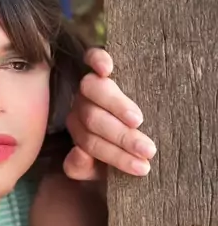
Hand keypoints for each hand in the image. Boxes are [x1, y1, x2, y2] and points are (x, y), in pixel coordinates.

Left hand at [63, 48, 156, 181]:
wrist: (125, 135)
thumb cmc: (116, 149)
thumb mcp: (97, 167)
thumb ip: (81, 167)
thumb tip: (79, 153)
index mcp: (79, 132)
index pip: (91, 144)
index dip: (117, 156)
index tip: (143, 167)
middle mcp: (79, 107)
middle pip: (93, 119)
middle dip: (121, 137)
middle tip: (147, 149)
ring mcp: (87, 86)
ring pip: (92, 90)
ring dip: (115, 106)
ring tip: (137, 120)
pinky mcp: (97, 65)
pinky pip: (90, 58)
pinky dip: (97, 61)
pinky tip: (107, 69)